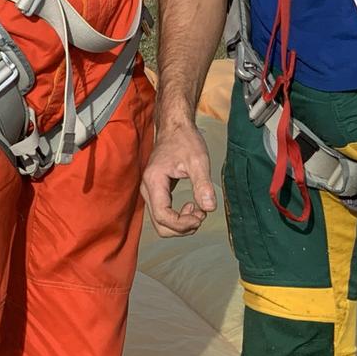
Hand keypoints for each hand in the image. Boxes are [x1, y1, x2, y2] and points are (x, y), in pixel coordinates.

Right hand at [141, 122, 216, 236]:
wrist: (176, 128)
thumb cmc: (184, 140)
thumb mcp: (198, 160)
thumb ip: (203, 185)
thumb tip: (209, 208)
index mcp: (154, 181)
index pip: (163, 216)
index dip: (182, 224)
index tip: (200, 217)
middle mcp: (148, 188)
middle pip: (160, 225)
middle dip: (182, 227)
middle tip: (200, 215)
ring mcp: (150, 191)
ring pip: (161, 222)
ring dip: (180, 224)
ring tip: (198, 210)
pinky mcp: (156, 192)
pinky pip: (163, 213)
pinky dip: (178, 217)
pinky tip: (191, 206)